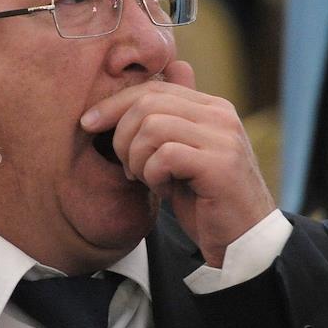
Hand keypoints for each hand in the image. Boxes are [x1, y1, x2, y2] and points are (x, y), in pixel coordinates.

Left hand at [81, 61, 274, 266]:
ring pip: (152, 127)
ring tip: (147, 179)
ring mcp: (223, 138)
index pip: (152, 87)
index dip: (114, 103)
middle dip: (121, 135)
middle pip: (147, 102)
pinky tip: (164, 190)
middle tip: (128, 167)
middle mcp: (221, 115)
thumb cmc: (203, 199)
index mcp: (211, 107)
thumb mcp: (178, 155)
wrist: (240, 239)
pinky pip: (165, 156)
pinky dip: (153, 175)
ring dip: (137, 158)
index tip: (88, 123)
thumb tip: (141, 87)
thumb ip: (166, 121)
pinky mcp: (220, 165)